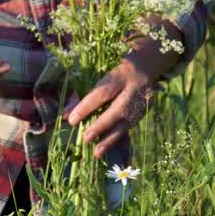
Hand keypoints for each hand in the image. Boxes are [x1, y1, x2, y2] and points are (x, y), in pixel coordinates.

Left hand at [62, 32, 181, 158]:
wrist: (148, 63)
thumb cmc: (116, 67)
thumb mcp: (100, 73)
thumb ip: (83, 93)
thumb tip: (66, 115)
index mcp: (121, 73)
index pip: (102, 92)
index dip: (86, 107)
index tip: (72, 120)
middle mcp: (135, 88)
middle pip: (117, 109)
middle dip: (100, 126)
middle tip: (86, 138)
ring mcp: (144, 100)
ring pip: (126, 122)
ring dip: (110, 139)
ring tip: (96, 153)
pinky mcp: (147, 110)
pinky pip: (131, 126)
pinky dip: (117, 136)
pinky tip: (106, 145)